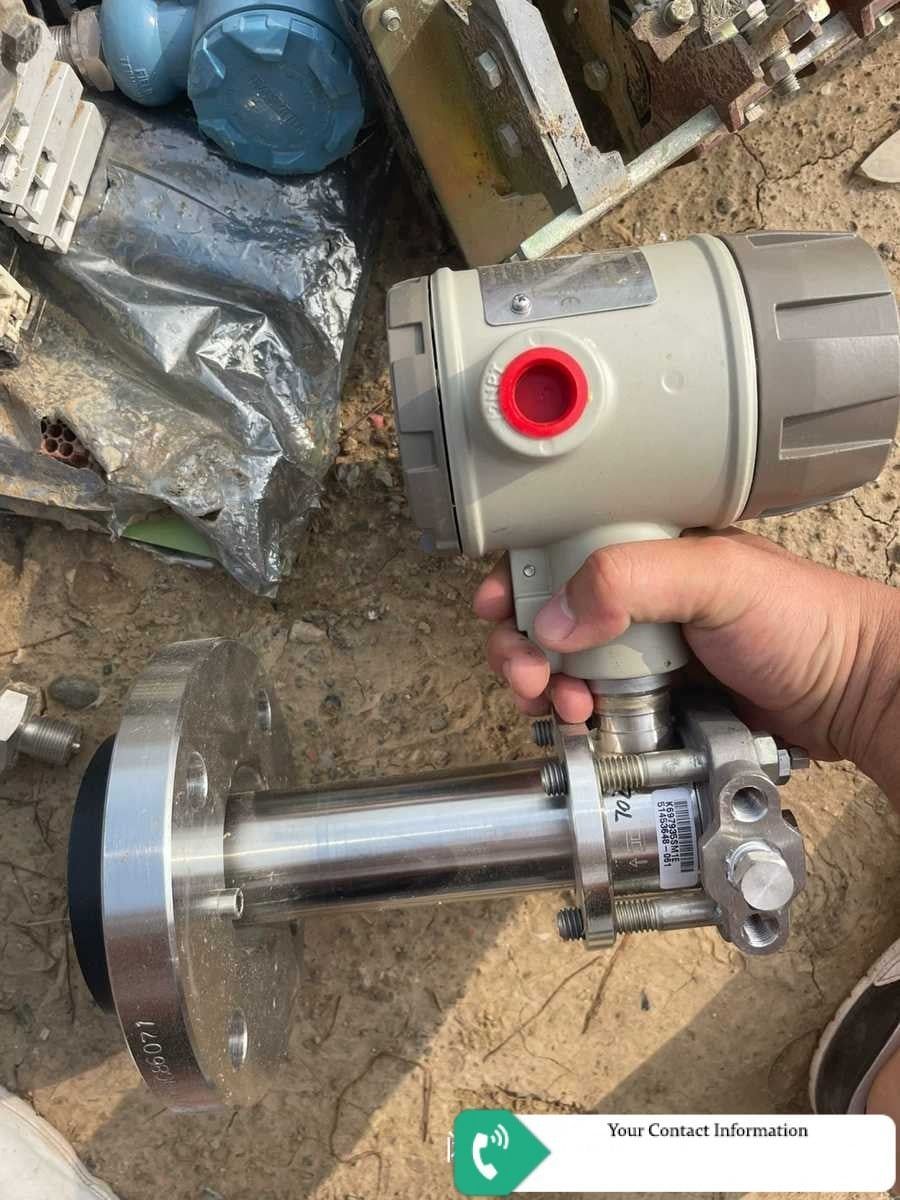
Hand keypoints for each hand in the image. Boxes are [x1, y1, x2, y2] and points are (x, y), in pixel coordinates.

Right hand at [474, 530, 899, 797]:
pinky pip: (594, 708)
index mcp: (647, 550)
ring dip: (544, 686)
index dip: (518, 579)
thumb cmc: (806, 620)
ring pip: (564, 665)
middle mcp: (637, 599)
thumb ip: (630, 579)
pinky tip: (585, 724)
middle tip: (525, 672)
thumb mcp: (716, 575)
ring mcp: (643, 652)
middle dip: (522, 644)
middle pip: (548, 615)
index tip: (495, 608)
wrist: (852, 695)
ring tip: (562, 704)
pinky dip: (576, 718)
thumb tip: (555, 617)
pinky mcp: (653, 701)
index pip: (559, 551)